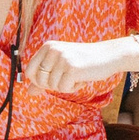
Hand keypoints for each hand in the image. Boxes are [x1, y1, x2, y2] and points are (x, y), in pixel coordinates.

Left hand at [24, 36, 138, 94]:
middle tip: (67, 77)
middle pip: (39, 80)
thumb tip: (29, 92)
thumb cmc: (83, 61)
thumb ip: (44, 77)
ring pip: (53, 86)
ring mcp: (62, 58)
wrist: (108, 55)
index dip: (38, 81)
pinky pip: (64, 88)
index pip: (30, 71)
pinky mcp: (72, 68)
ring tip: (77, 75)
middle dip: (53, 85)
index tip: (52, 80)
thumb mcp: (61, 66)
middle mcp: (52, 50)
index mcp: (47, 47)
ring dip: (66, 86)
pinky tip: (82, 78)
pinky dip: (73, 87)